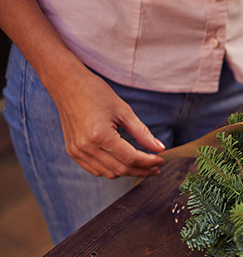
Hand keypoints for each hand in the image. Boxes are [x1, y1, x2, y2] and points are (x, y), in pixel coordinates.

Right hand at [51, 67, 165, 178]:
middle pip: (120, 169)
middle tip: (156, 167)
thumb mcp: (124, 111)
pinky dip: (111, 170)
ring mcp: (77, 151)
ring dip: (127, 172)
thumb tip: (159, 148)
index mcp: (100, 135)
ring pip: (108, 173)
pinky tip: (123, 164)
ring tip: (142, 166)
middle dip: (141, 170)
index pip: (130, 158)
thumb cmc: (95, 92)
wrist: (66, 83)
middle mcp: (86, 147)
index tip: (161, 160)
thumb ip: (142, 133)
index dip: (149, 162)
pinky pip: (94, 169)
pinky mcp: (72, 151)